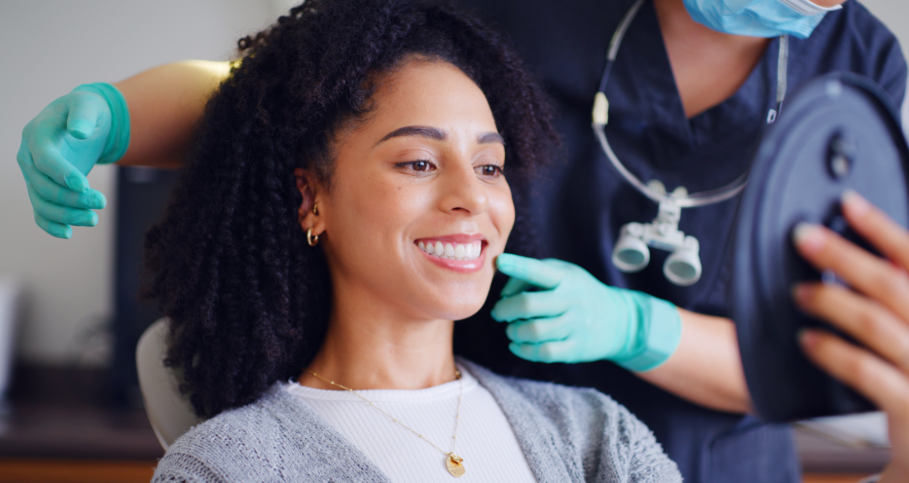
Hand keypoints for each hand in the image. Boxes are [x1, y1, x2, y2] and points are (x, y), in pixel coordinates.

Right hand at [17, 83, 128, 237]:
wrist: (81, 120)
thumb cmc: (85, 110)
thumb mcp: (87, 104)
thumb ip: (82, 115)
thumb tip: (78, 131)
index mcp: (37, 134)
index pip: (44, 158)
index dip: (61, 173)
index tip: (85, 186)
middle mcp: (29, 157)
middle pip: (43, 185)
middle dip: (71, 198)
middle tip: (101, 202)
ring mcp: (33, 175)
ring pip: (41, 202)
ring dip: (66, 215)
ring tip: (94, 219)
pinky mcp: (42, 188)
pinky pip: (40, 211)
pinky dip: (51, 224)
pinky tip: (69, 233)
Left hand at [491, 254, 680, 370]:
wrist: (619, 320)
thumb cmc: (580, 293)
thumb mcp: (564, 274)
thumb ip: (532, 276)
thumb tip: (504, 294)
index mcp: (566, 278)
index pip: (539, 270)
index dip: (517, 266)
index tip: (500, 262)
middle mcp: (571, 300)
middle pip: (528, 305)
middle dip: (504, 310)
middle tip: (499, 312)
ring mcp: (575, 326)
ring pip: (534, 331)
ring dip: (514, 331)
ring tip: (512, 329)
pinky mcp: (576, 348)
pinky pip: (544, 352)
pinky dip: (523, 350)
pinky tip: (517, 345)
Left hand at [793, 191, 908, 482]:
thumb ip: (899, 296)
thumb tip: (860, 253)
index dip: (882, 228)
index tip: (849, 202)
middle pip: (891, 284)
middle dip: (843, 254)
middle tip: (803, 237)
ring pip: (876, 324)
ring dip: (830, 301)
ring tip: (800, 291)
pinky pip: (865, 372)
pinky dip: (832, 351)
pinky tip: (807, 340)